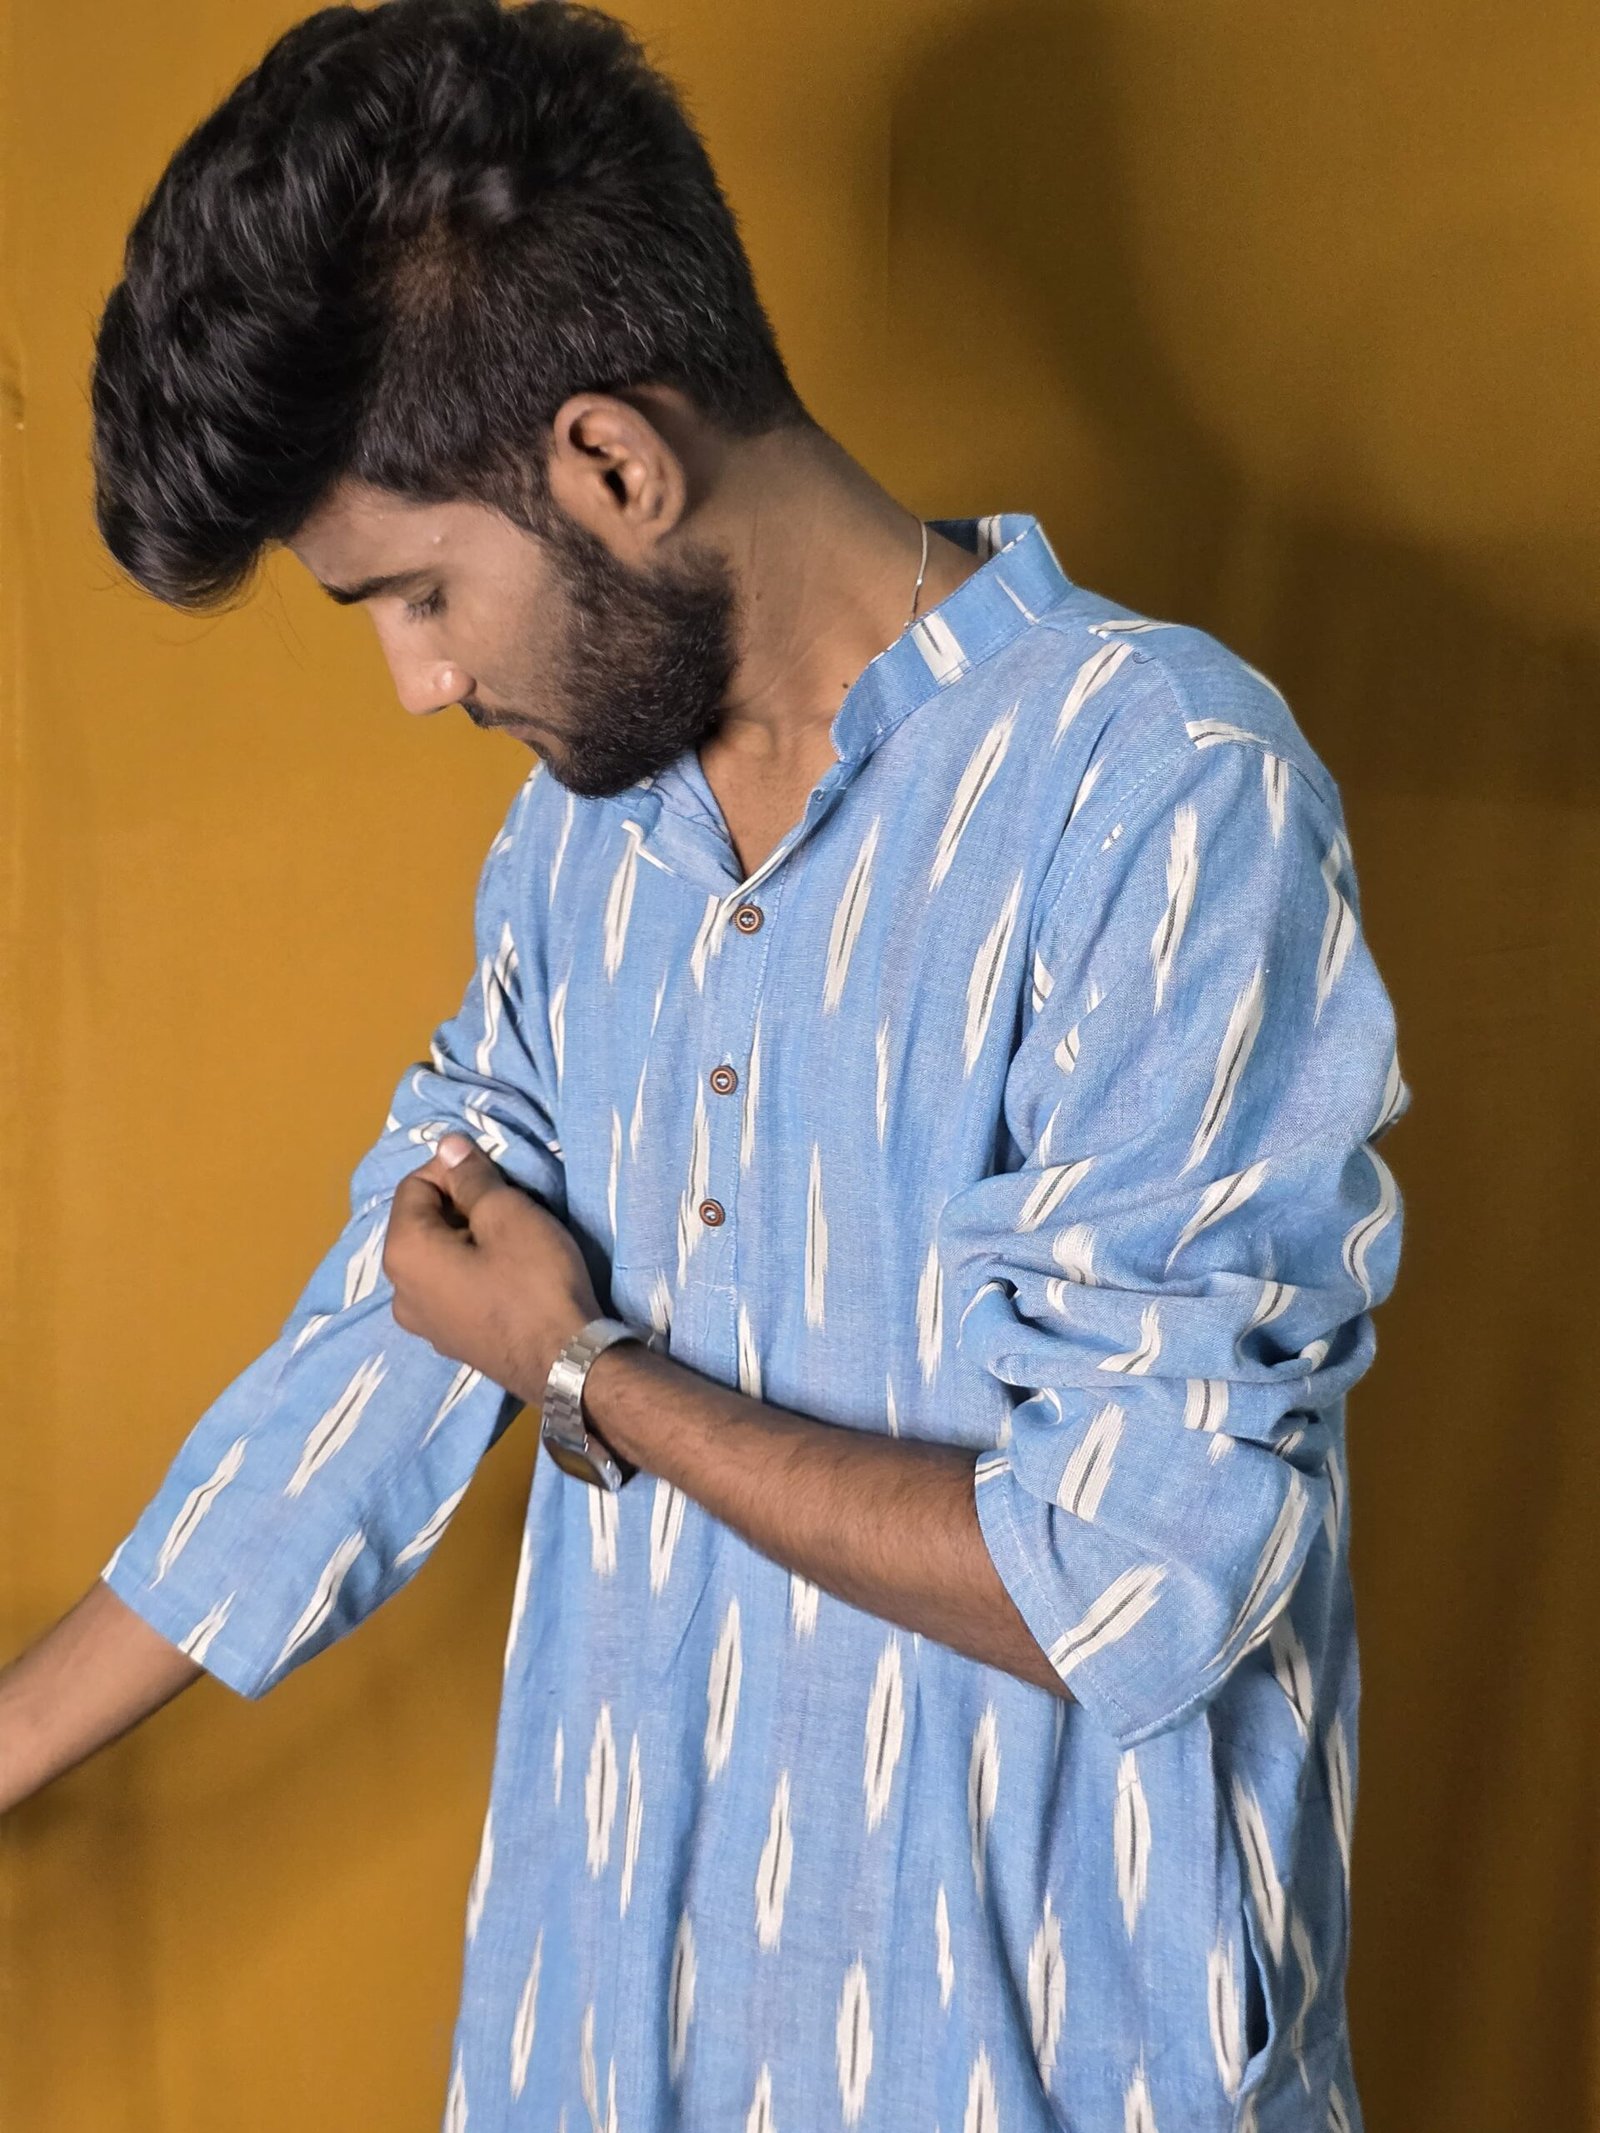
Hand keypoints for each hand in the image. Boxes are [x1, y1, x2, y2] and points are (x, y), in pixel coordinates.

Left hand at [383, 1134, 599, 1404]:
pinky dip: (469, 1271)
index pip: (415, 1185)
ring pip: (436, 1257)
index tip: (499, 1176)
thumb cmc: (535, 1283)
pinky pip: (448, 1288)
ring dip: (466, 1238)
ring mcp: (421, 1323)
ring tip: (511, 1241)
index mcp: (403, 1253)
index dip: (456, 1170)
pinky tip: (507, 1277)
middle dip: (461, 1205)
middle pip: (421, 1223)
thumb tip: (448, 1146)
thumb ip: (472, 1177)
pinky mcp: (448, 1341)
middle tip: (509, 1207)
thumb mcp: (508, 1215)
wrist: (567, 1364)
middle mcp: (398, 1290)